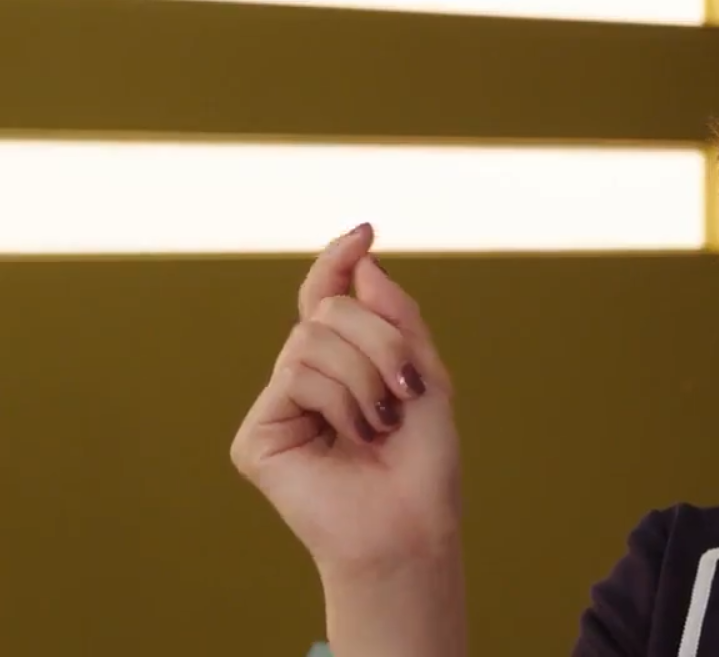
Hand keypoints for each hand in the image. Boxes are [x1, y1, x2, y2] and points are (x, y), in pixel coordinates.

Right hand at [231, 223, 461, 579]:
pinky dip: (340, 401)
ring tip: (380, 423)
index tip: (363, 232)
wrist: (411, 523)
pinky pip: (296, 376)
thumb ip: (395, 315)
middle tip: (407, 388)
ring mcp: (277, 405)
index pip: (328, 298)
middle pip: (328, 311)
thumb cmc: (424, 459)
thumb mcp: (425, 372)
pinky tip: (354, 438)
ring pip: (311, 339)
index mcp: (344, 363)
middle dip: (381, 341)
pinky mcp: (256, 435)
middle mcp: (304, 379)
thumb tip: (362, 260)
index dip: (338, 262)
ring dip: (366, 376)